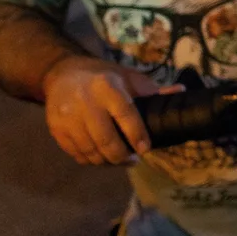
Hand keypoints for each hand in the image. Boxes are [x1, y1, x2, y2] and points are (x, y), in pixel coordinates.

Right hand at [42, 57, 173, 164]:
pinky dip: (90, 160)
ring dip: (107, 161)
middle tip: (133, 160)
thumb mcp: (127, 77)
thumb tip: (180, 92)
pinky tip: (101, 158)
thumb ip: (151, 89)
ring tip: (119, 160)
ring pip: (90, 151)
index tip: (146, 148)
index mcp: (107, 87)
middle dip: (122, 156)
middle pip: (106, 139)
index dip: (137, 134)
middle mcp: (86, 103)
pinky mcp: (56, 130)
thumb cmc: (102, 76)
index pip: (125, 114)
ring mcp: (68, 118)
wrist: (62, 74)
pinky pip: (76, 154)